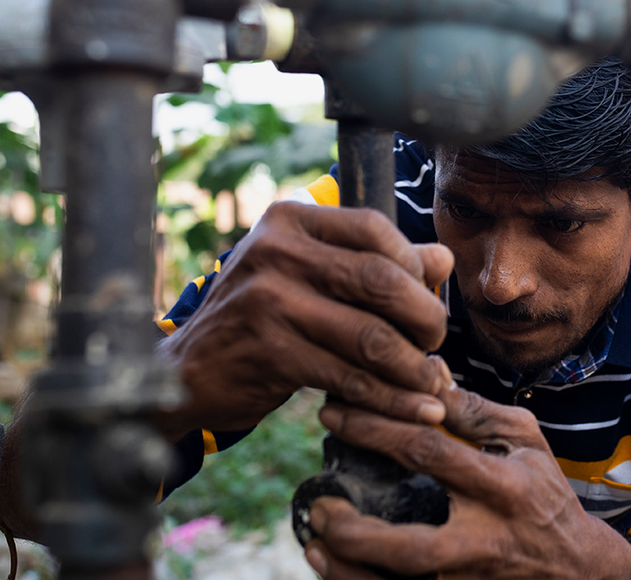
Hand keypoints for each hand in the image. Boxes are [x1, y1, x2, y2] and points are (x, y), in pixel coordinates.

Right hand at [154, 202, 455, 439]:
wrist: (186, 372)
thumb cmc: (261, 319)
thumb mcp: (310, 278)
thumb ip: (376, 264)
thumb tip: (444, 259)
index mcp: (288, 221)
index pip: (375, 228)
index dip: (415, 265)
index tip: (426, 298)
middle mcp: (274, 251)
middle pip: (381, 279)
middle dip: (424, 317)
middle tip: (435, 343)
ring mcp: (268, 301)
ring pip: (371, 335)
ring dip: (413, 366)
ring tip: (431, 383)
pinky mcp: (270, 353)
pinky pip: (349, 377)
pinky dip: (388, 397)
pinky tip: (410, 409)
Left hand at [301, 387, 630, 579]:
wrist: (576, 568)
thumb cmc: (546, 494)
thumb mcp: (527, 441)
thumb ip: (476, 412)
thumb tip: (426, 376)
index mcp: (502, 486)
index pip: (431, 453)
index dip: (377, 430)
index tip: (335, 414)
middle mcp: (485, 538)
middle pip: (411, 546)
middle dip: (355, 529)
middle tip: (320, 503)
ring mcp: (469, 576)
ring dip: (348, 568)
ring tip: (317, 538)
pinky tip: (332, 563)